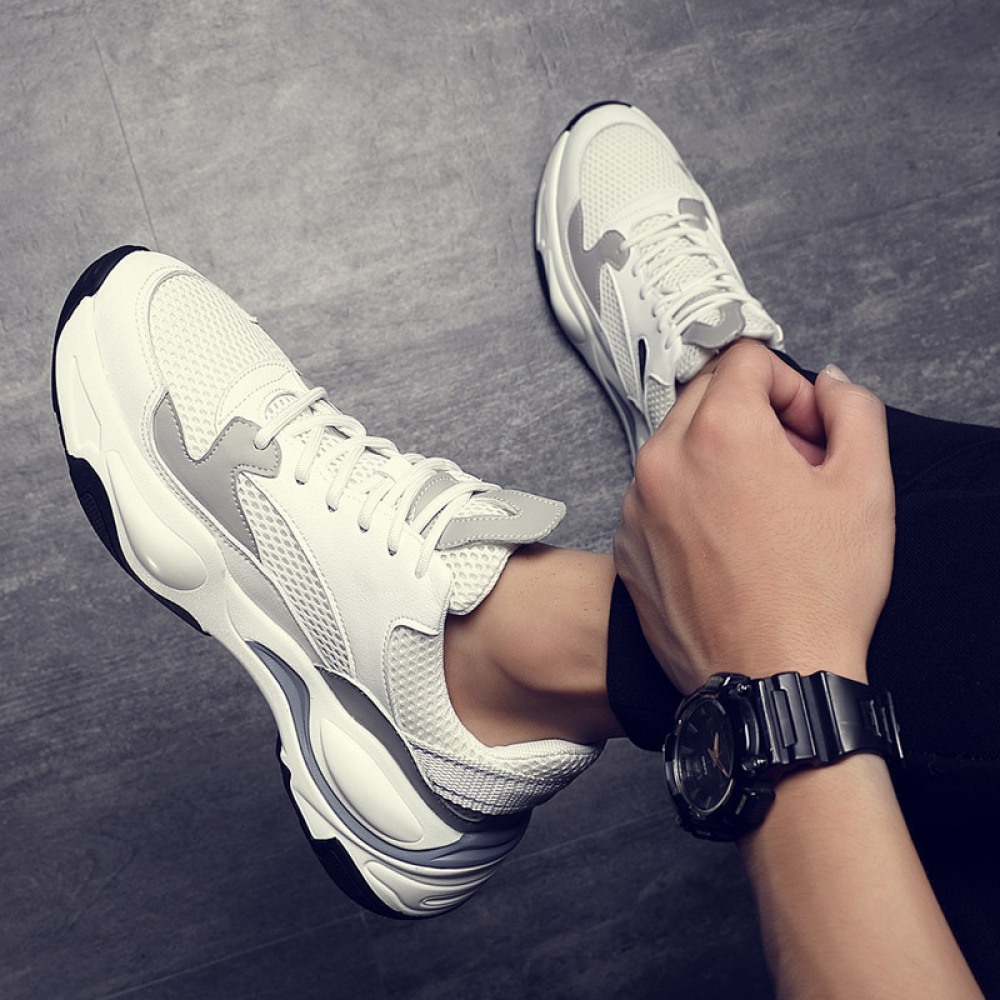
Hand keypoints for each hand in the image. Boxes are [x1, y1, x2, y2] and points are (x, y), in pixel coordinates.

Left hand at [613, 341, 894, 692]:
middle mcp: (663, 459)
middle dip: (754, 416)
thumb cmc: (817, 594)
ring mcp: (636, 505)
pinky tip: (728, 545)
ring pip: (679, 446)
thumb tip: (827, 385)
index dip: (791, 388)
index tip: (809, 430)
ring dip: (720, 458)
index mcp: (719, 432)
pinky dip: (689, 501)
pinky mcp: (626, 546)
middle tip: (792, 468)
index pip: (747, 359)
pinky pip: (657, 495)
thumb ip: (852, 410)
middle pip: (707, 395)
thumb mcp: (865, 485)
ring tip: (762, 513)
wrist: (771, 682)